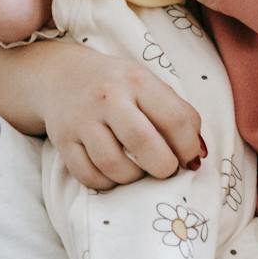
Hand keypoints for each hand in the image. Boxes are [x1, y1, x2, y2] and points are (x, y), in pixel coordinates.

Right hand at [0, 40, 203, 189]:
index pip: (176, 119)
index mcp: (137, 81)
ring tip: (138, 171)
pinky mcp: (63, 140)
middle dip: (164, 167)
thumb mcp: (147, 84)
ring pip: (114, 165)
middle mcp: (108, 98)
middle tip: (165, 169)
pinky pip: (88, 176)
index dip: (189, 147)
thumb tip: (198, 156)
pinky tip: (113, 174)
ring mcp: (82, 119)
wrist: (59, 75)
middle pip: (144, 144)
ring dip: (134, 178)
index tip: (188, 158)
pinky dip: (106, 183)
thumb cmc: (116, 85)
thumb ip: (177, 113)